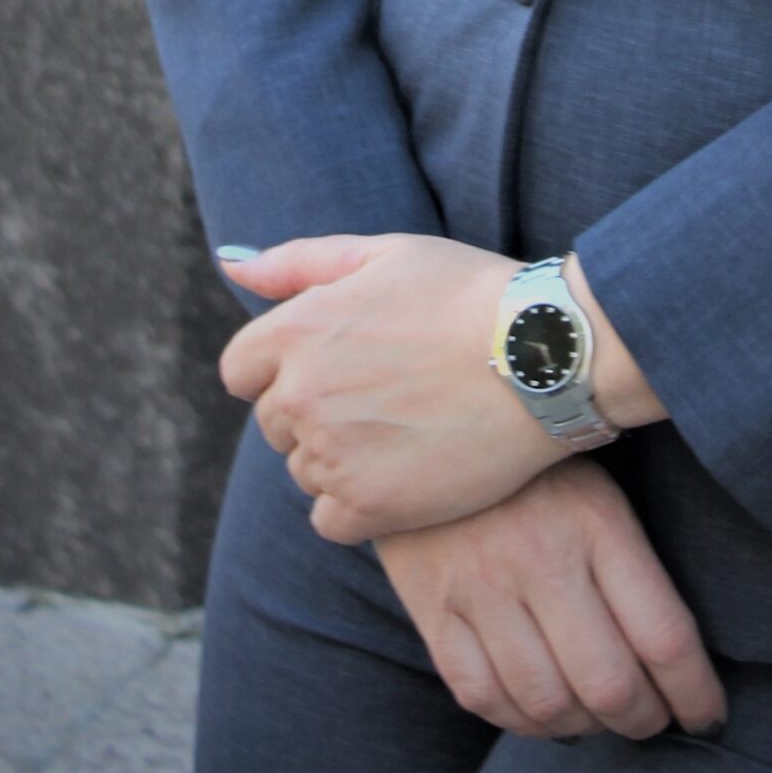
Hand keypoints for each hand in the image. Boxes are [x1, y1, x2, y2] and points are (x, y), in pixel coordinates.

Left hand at [217, 234, 565, 543]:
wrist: (540, 355)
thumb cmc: (465, 293)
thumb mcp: (382, 253)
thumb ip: (296, 262)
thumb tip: (231, 268)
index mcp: (296, 331)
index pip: (240, 370)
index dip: (283, 366)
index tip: (336, 362)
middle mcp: (301, 396)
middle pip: (273, 422)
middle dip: (315, 409)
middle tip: (384, 391)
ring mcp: (333, 457)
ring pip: (304, 470)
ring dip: (339, 456)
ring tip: (405, 425)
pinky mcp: (371, 508)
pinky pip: (329, 519)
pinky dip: (356, 503)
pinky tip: (403, 470)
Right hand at [374, 462, 728, 744]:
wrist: (430, 425)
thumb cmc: (535, 466)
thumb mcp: (599, 487)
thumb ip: (635, 562)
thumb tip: (676, 655)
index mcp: (597, 521)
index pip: (664, 636)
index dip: (696, 695)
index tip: (708, 714)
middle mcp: (540, 558)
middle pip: (608, 684)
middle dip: (643, 720)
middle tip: (652, 719)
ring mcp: (481, 587)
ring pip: (547, 702)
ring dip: (584, 727)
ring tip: (597, 716)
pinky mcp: (433, 609)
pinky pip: (482, 696)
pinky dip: (519, 720)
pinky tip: (540, 709)